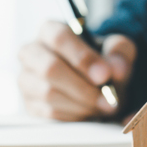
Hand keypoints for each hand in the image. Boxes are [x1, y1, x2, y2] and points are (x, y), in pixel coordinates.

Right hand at [18, 21, 136, 120]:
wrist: (96, 83)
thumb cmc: (102, 61)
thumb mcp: (117, 49)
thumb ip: (119, 53)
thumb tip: (117, 69)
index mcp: (50, 30)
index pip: (59, 38)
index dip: (82, 58)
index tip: (105, 75)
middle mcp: (31, 52)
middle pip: (49, 68)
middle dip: (83, 87)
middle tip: (108, 99)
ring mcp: (26, 79)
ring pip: (48, 94)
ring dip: (81, 104)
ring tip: (103, 106)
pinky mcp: (30, 104)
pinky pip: (49, 113)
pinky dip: (74, 116)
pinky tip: (89, 112)